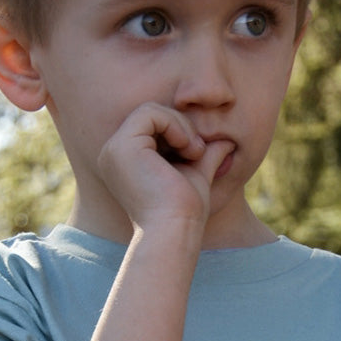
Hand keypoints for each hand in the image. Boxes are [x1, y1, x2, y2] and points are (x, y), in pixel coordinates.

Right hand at [97, 102, 234, 233]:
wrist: (175, 231)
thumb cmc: (185, 212)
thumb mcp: (196, 176)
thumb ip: (205, 156)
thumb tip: (227, 142)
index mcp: (126, 162)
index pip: (153, 125)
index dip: (179, 130)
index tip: (199, 153)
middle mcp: (113, 155)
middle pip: (150, 115)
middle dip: (181, 125)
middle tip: (199, 151)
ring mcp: (113, 151)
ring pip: (150, 110)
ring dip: (181, 125)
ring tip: (194, 152)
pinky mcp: (121, 147)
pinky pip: (149, 113)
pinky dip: (174, 125)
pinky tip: (187, 149)